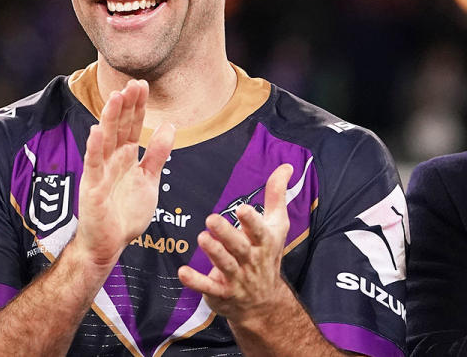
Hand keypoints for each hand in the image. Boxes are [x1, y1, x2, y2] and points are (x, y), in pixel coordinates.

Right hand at [74, 79, 175, 267]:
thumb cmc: (125, 214)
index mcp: (125, 157)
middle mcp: (111, 160)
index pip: (132, 126)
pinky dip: (94, 148)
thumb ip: (157, 154)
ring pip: (105, 141)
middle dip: (126, 106)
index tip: (142, 85)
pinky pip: (93, 165)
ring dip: (109, 119)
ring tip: (115, 97)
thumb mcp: (149, 180)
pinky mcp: (91, 188)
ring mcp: (100, 172)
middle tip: (133, 84)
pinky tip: (96, 131)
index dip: (137, 107)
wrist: (109, 244)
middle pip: (119, 128)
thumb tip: (170, 126)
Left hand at [178, 163, 294, 325]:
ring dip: (213, 252)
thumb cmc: (267, 255)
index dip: (252, 221)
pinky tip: (182, 272)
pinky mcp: (221, 292)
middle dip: (227, 234)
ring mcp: (236, 278)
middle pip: (240, 248)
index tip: (242, 208)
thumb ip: (276, 195)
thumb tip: (287, 166)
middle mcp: (250, 260)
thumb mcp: (276, 226)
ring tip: (202, 237)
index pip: (260, 231)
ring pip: (225, 265)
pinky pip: (208, 287)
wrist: (264, 303)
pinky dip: (196, 281)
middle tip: (211, 219)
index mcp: (263, 242)